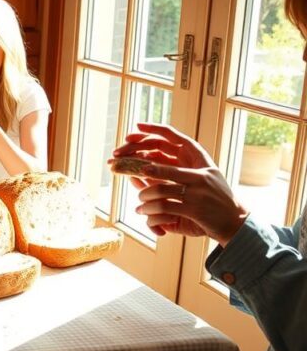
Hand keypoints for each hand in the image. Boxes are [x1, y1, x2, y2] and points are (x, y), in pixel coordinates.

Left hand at [113, 123, 247, 243]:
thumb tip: (141, 167)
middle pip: (158, 155)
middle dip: (132, 155)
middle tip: (115, 159)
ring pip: (156, 185)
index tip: (135, 127)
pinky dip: (148, 208)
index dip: (154, 129)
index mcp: (201, 160)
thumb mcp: (196, 181)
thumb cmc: (212, 201)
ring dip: (142, 194)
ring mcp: (198, 189)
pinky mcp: (194, 207)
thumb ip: (172, 172)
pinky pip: (162, 205)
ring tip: (139, 201)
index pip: (175, 136)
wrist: (236, 222)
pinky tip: (142, 211)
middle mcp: (200, 171)